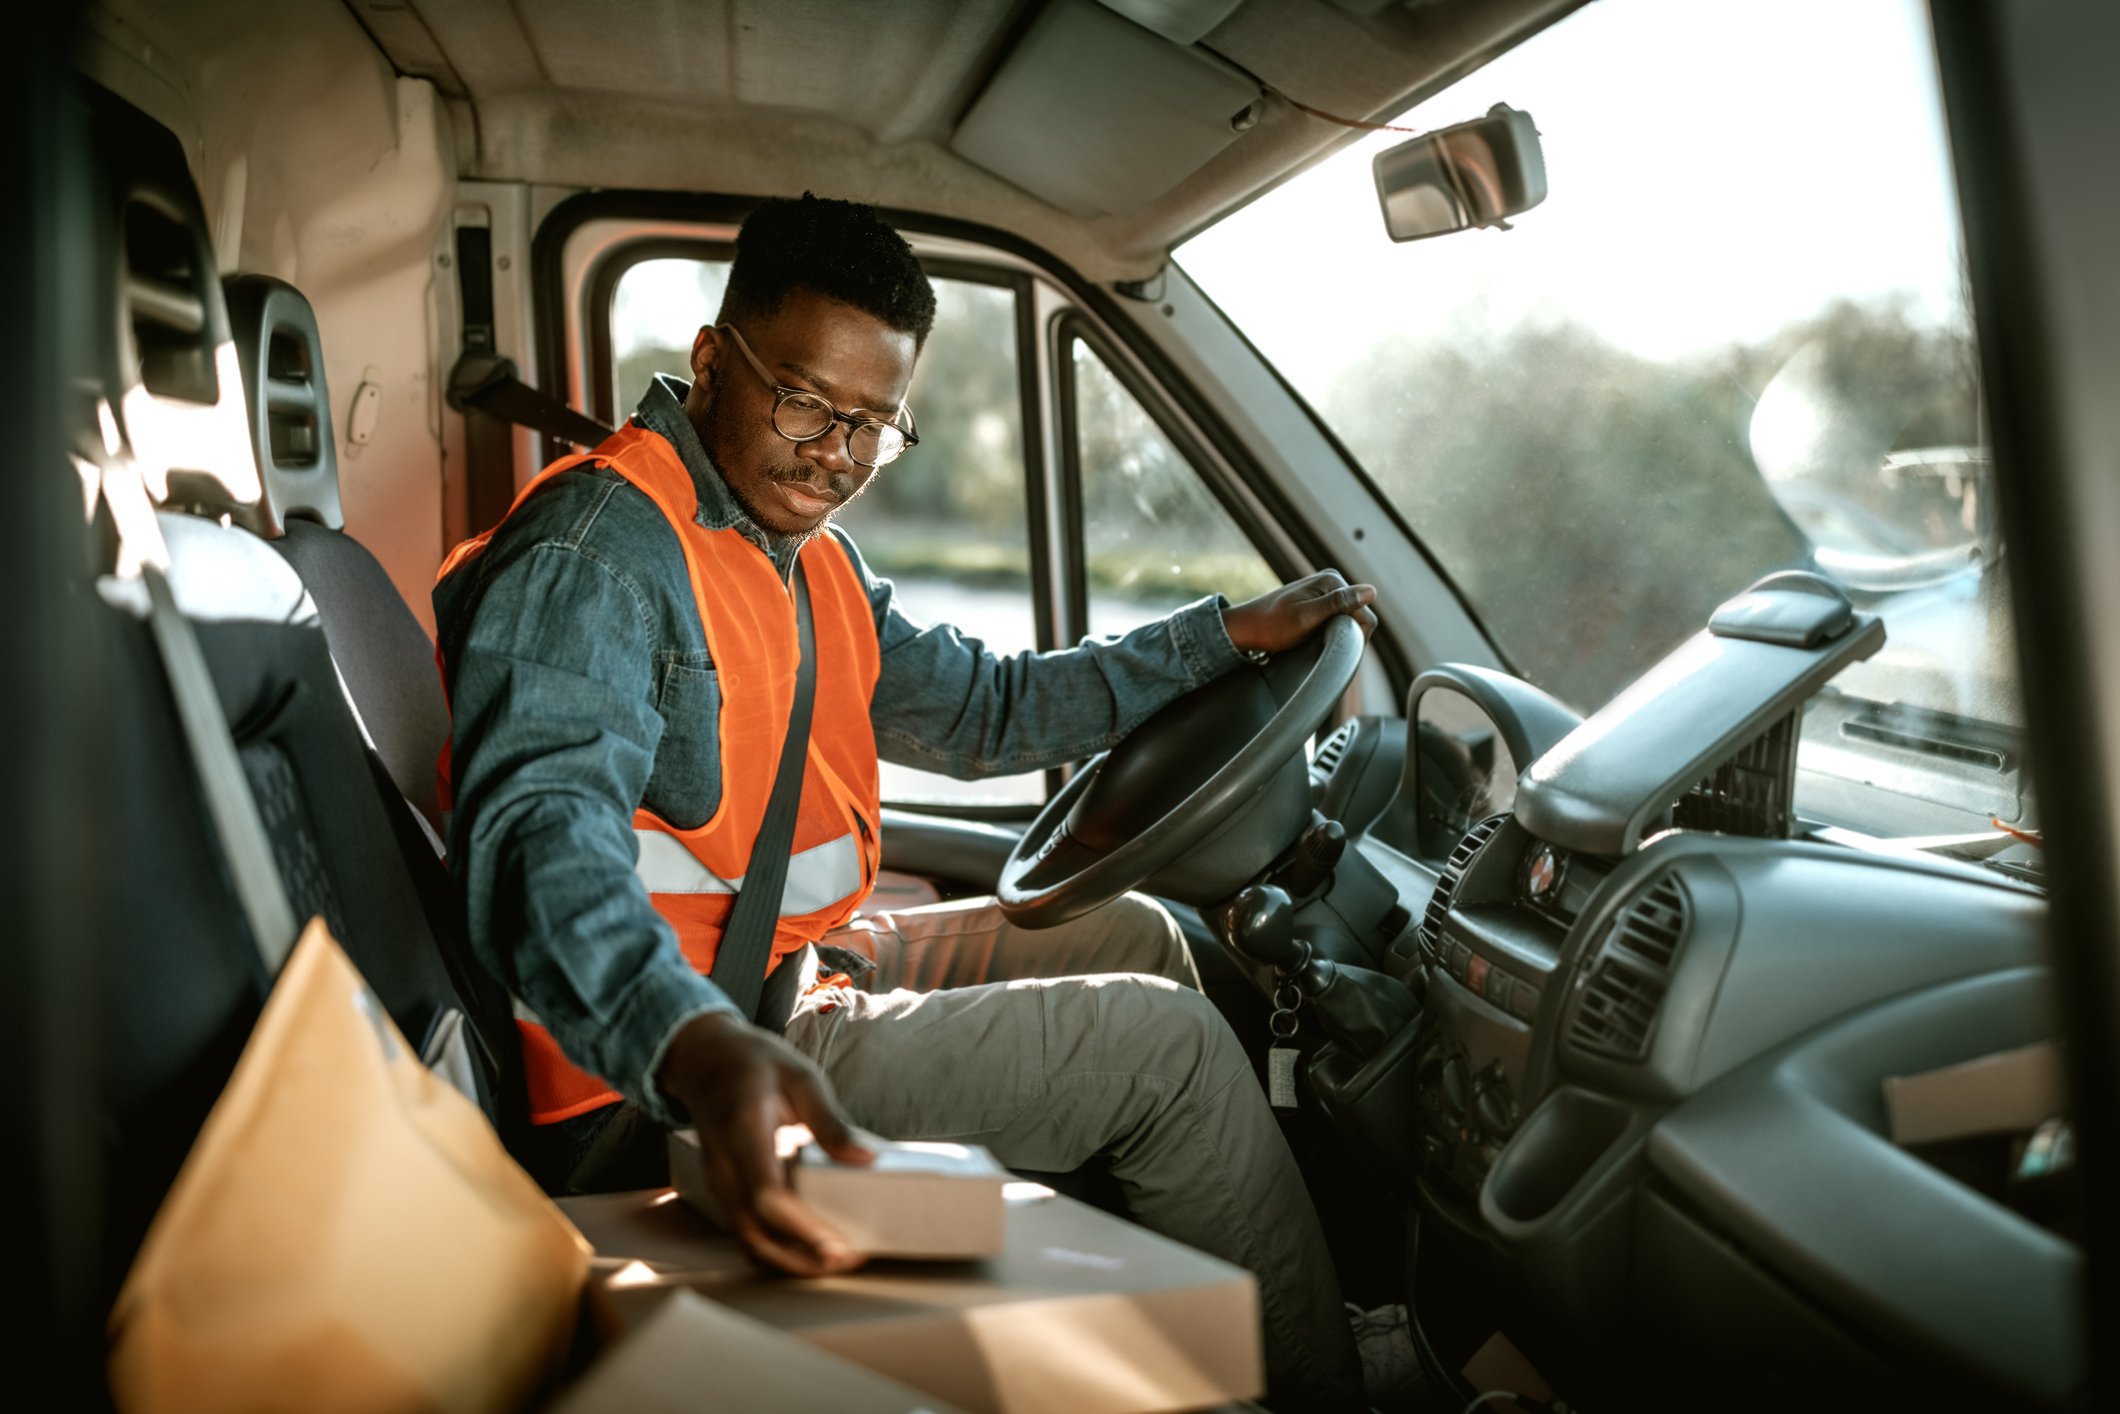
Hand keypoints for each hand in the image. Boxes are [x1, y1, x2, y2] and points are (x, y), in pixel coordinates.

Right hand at [656, 1010, 874, 1276]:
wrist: (705, 1061)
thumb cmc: (756, 1064)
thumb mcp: (801, 1077)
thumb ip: (831, 1120)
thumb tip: (866, 1158)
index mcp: (742, 1131)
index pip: (766, 1194)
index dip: (802, 1228)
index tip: (838, 1247)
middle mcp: (722, 1166)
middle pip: (756, 1231)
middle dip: (802, 1258)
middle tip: (850, 1260)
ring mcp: (718, 1183)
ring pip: (749, 1239)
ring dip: (791, 1260)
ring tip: (837, 1260)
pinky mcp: (724, 1191)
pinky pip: (747, 1230)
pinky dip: (778, 1248)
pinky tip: (810, 1248)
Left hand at [1223, 570, 1378, 655]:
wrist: (1246, 629)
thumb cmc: (1272, 626)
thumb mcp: (1306, 617)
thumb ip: (1338, 604)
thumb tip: (1372, 591)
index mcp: (1332, 580)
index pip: (1364, 614)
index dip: (1356, 638)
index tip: (1337, 651)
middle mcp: (1331, 582)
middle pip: (1359, 616)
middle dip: (1348, 636)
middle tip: (1327, 651)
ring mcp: (1325, 592)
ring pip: (1349, 620)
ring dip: (1341, 636)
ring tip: (1323, 647)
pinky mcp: (1319, 602)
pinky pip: (1337, 620)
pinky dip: (1333, 633)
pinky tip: (1320, 643)